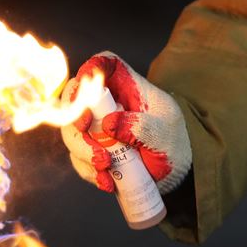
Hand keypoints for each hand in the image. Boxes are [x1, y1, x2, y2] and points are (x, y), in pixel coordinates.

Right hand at [61, 51, 191, 194]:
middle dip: (76, 119)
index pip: (105, 65)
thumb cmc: (175, 144)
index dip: (91, 69)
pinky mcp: (92, 153)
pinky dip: (89, 171)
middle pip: (75, 99)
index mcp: (127, 88)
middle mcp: (107, 106)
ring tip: (106, 166)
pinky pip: (79, 160)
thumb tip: (111, 124)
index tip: (86, 86)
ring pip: (72, 132)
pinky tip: (108, 181)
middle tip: (87, 133)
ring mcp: (96, 130)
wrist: (175, 175)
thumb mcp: (167, 133)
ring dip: (83, 150)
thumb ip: (143, 127)